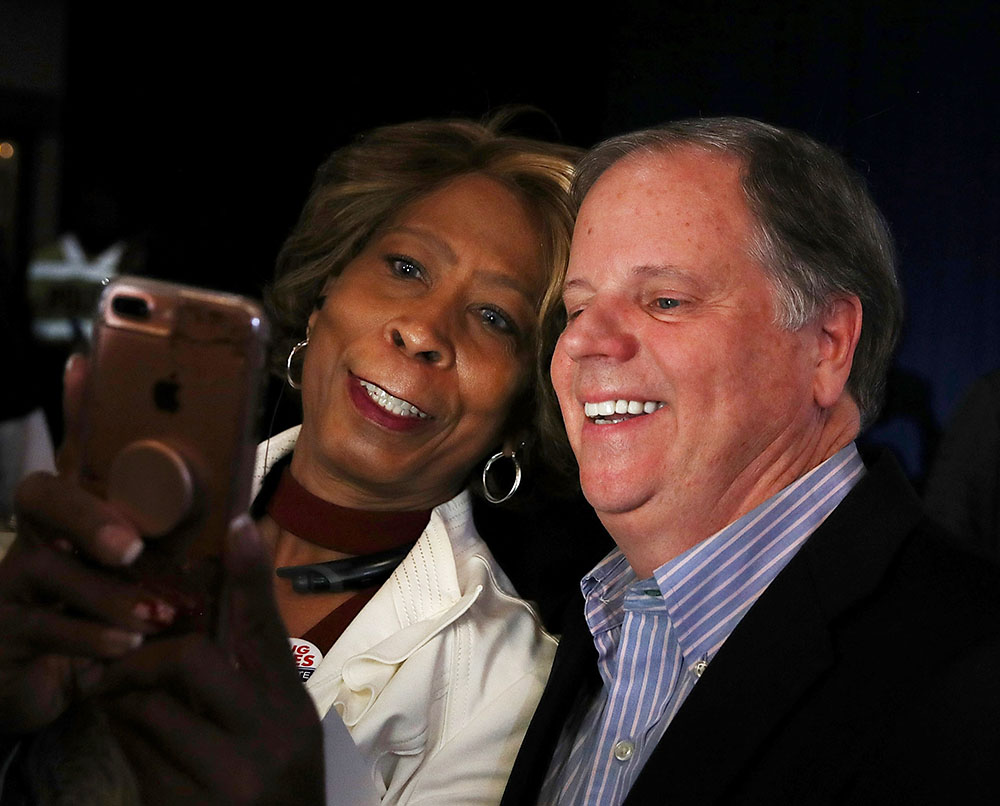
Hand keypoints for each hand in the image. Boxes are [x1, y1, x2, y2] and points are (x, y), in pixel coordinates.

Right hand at [0, 356, 171, 738]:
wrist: (73, 688)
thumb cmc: (125, 617)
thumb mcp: (163, 579)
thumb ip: (190, 550)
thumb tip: (239, 519)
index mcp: (86, 512)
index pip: (79, 450)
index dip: (78, 408)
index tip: (84, 364)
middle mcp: (42, 534)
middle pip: (42, 496)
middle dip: (88, 516)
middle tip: (131, 547)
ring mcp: (16, 580)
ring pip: (46, 568)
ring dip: (106, 594)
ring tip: (153, 615)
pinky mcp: (7, 630)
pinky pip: (42, 626)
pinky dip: (90, 635)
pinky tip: (125, 646)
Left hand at [101, 516, 324, 805]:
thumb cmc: (276, 784)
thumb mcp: (281, 728)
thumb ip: (251, 680)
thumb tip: (198, 622)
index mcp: (291, 708)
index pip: (268, 629)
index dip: (251, 575)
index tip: (238, 524)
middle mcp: (266, 735)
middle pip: (191, 658)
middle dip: (145, 656)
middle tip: (121, 660)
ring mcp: (225, 774)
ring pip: (148, 705)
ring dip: (122, 695)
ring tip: (116, 693)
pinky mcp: (182, 804)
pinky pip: (131, 748)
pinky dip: (120, 731)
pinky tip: (125, 731)